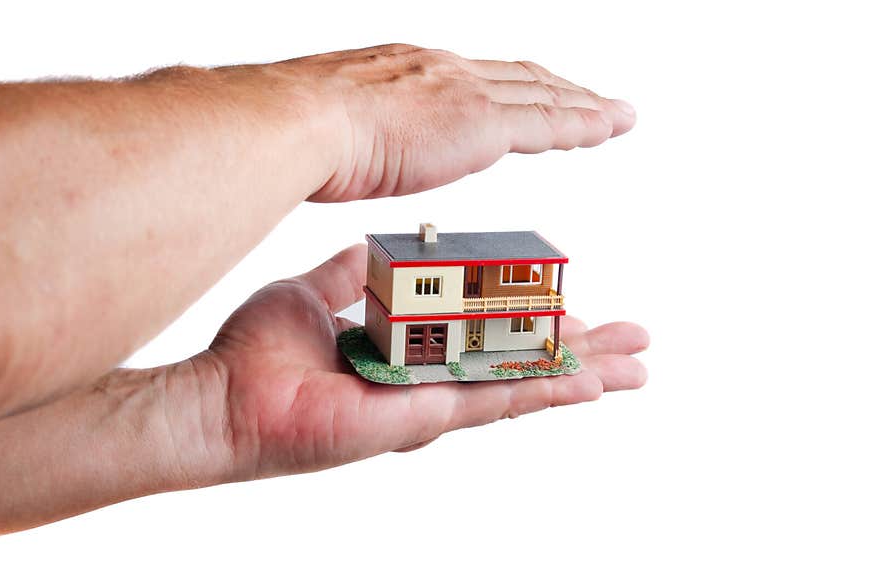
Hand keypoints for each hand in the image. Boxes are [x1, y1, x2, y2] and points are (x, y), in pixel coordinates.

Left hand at [205, 245, 647, 480]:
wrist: (227, 394)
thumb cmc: (264, 353)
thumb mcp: (318, 292)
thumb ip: (354, 273)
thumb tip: (374, 246)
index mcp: (410, 349)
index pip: (487, 334)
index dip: (533, 322)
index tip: (571, 306)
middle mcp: (429, 378)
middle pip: (520, 360)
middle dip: (580, 351)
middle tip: (632, 342)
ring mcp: (431, 400)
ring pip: (522, 383)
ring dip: (581, 372)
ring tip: (634, 365)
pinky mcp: (424, 416)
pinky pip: (495, 399)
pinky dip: (544, 389)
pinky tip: (588, 383)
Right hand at [271, 44, 635, 201]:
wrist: (301, 121)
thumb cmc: (302, 129)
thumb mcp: (338, 122)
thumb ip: (362, 132)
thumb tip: (355, 149)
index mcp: (411, 70)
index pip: (479, 78)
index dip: (513, 86)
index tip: (533, 93)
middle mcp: (446, 73)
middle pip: (521, 79)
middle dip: (562, 89)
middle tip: (594, 99)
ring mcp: (465, 96)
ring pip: (543, 97)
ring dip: (584, 106)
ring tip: (616, 114)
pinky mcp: (480, 125)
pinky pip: (546, 123)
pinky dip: (582, 125)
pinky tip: (607, 127)